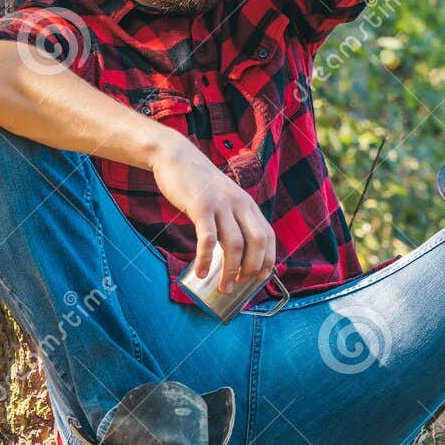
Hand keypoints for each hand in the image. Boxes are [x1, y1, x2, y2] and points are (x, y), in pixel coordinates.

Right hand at [148, 135, 275, 293]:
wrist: (176, 157)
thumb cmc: (199, 186)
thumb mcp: (225, 199)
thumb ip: (232, 220)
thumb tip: (232, 253)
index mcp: (248, 205)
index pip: (268, 236)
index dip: (268, 259)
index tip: (260, 278)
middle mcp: (240, 204)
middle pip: (257, 242)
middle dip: (252, 268)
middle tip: (240, 285)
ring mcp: (221, 205)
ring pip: (235, 244)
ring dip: (230, 270)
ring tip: (223, 287)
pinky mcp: (201, 206)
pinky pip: (207, 238)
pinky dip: (205, 259)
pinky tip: (201, 272)